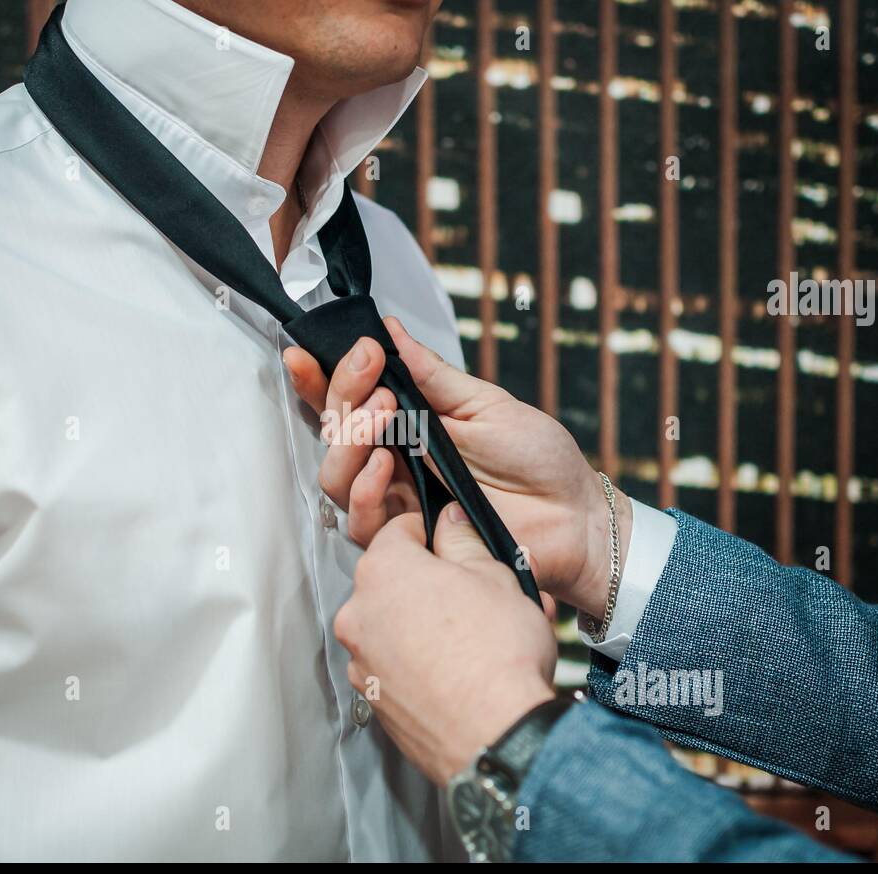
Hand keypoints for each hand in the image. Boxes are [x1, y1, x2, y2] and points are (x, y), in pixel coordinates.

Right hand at [284, 316, 631, 617]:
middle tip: (371, 369)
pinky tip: (386, 465)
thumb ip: (434, 376)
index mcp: (407, 426)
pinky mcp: (409, 541)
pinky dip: (367, 491)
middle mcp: (393, 464)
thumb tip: (392, 329)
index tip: (303, 352)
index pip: (347, 404)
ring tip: (383, 412)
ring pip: (336, 479)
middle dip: (342, 396)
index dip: (317, 381)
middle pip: (333, 437)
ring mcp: (398, 503)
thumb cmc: (538, 461)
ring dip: (349, 440)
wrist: (574, 516)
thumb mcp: (487, 404)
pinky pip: (364, 523)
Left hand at [335, 505, 557, 786]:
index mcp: (383, 571)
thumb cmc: (498, 653)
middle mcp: (358, 614)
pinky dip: (416, 664)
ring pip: (391, 626)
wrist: (496, 737)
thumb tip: (450, 522)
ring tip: (471, 639)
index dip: (430, 531)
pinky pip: (393, 667)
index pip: (397, 529)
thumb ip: (463, 540)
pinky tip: (455, 672)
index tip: (452, 542)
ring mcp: (362, 661)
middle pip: (391, 581)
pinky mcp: (373, 701)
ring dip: (421, 625)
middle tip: (471, 595)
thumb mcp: (494, 576)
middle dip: (427, 582)